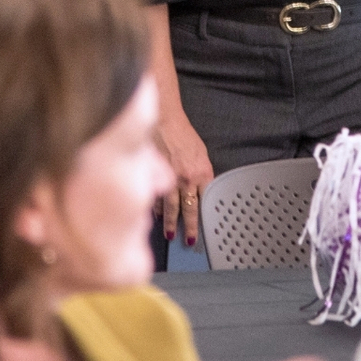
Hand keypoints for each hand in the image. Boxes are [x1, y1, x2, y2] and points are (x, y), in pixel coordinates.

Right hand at [154, 111, 213, 245]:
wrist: (164, 120)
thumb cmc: (182, 133)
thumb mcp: (201, 153)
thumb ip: (201, 173)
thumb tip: (200, 190)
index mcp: (203, 172)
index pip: (206, 201)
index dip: (204, 217)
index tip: (204, 229)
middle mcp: (188, 179)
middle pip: (190, 210)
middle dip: (189, 228)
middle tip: (188, 241)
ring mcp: (171, 179)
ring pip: (172, 208)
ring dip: (170, 223)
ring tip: (170, 234)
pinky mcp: (156, 177)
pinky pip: (157, 197)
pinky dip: (156, 208)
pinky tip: (155, 216)